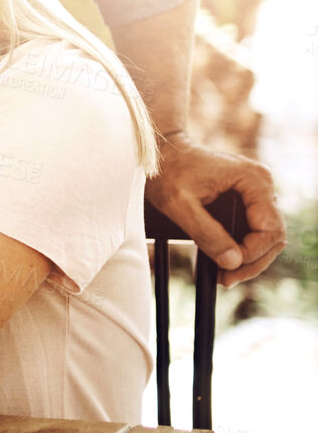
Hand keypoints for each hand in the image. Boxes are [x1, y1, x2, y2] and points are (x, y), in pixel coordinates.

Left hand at [148, 133, 284, 287]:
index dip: (251, 254)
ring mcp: (256, 191)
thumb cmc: (167, 171)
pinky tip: (225, 262)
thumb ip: (206, 233)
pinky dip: (243, 248)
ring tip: (225, 276)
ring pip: (266, 236)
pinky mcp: (247, 199)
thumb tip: (233, 262)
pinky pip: (254, 229)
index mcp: (253, 180)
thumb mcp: (179, 205)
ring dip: (248, 258)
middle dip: (252, 262)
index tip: (228, 268)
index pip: (269, 230)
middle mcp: (262, 184)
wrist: (160, 152)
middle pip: (273, 236)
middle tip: (226, 279)